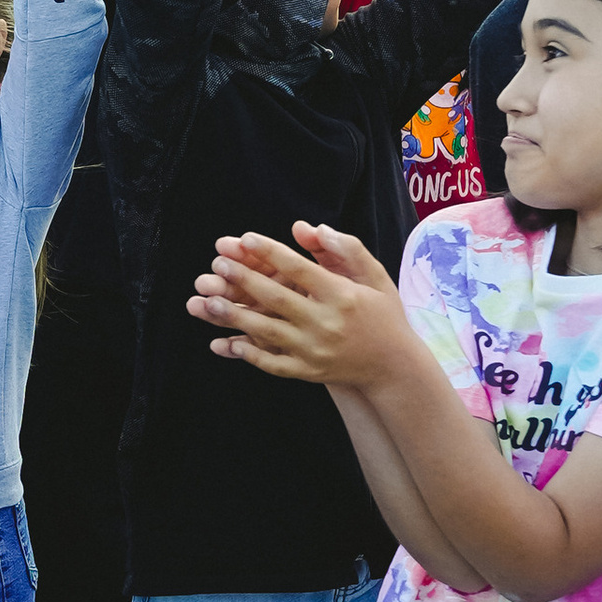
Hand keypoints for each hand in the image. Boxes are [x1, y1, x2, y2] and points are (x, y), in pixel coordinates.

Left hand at [186, 220, 409, 386]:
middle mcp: (326, 323)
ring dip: (235, 316)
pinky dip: (246, 354)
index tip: (245, 238)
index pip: (300, 269)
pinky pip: (270, 363)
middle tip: (218, 264)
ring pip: (267, 331)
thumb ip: (346, 249)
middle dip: (244, 279)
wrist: (393, 367)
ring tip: (208, 300)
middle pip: (277, 298)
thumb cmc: (383, 315)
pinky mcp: (307, 372)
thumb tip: (308, 229)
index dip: (270, 253)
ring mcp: (314, 350)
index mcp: (342, 295)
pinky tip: (222, 342)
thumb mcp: (374, 276)